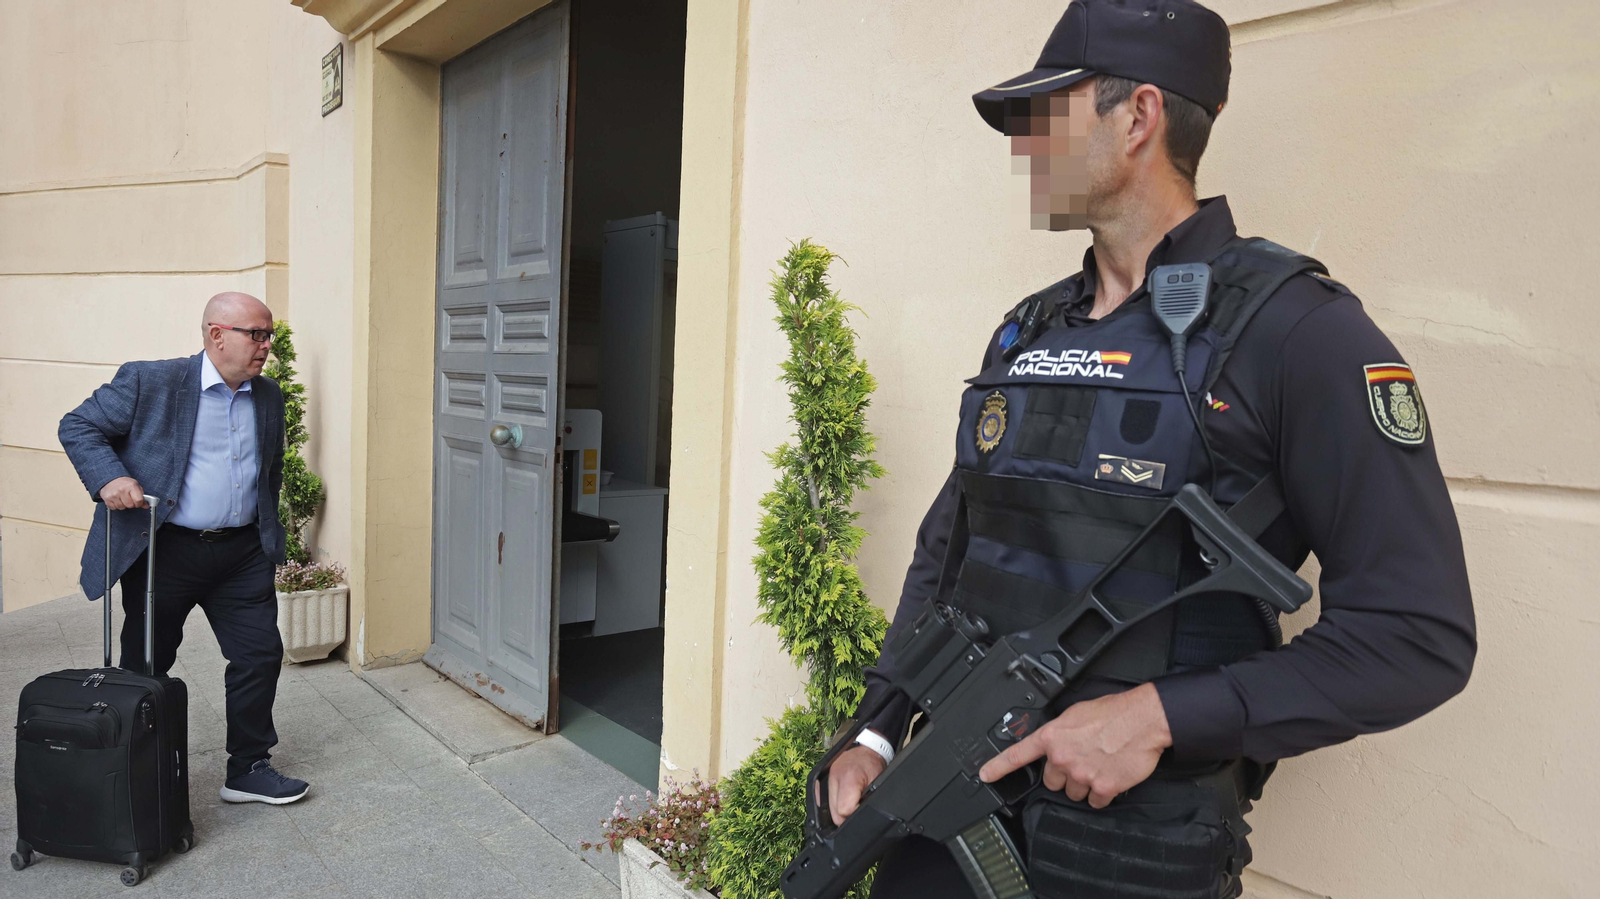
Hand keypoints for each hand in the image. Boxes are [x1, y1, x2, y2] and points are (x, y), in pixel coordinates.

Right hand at [100, 477, 148, 509]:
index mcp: (131, 486)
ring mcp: (114, 495)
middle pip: (130, 505)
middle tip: (129, 498)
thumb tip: (146, 506)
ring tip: (122, 498)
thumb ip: (142, 496)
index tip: (138, 502)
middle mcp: (122, 490)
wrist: (112, 479)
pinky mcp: (107, 498)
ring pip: (121, 507)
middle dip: (131, 504)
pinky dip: (115, 505)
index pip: (138, 500)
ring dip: (123, 505)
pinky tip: (116, 499)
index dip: (139, 503)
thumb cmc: (125, 483)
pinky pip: (114, 508)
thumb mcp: (136, 486)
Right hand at [826, 743, 887, 825]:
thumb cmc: (873, 765)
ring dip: (840, 808)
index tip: (862, 806)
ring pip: (828, 810)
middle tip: (858, 803)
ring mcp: (825, 780)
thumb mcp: (876, 784)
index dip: (855, 813)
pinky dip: (834, 803)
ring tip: (851, 799)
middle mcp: (833, 779)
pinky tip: (843, 797)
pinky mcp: (820, 781)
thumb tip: (861, 817)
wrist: (865, 750)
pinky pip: (824, 802)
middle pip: (834, 814)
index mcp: (848, 779)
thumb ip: (866, 802)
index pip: (844, 811)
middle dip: (847, 813)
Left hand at [978, 682, 1171, 808]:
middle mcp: (1063, 757)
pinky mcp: (1102, 787)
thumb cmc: (1113, 712)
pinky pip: (1095, 802)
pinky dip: (1102, 793)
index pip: (1018, 755)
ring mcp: (1082, 775)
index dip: (998, 767)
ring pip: (1073, 793)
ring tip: (1099, 765)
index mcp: (1053, 736)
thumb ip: (1060, 732)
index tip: (985, 775)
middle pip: (1052, 781)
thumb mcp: (1076, 714)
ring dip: (1083, 785)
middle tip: (1082, 760)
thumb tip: (1056, 742)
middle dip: (1065, 774)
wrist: (1143, 720)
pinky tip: (1110, 776)